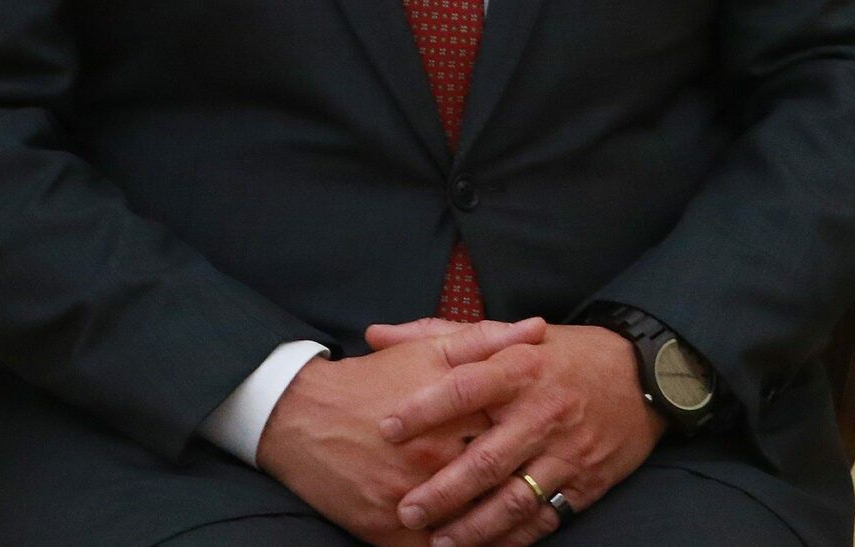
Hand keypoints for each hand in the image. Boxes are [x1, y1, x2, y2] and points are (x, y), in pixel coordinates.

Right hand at [256, 316, 547, 546]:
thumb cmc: (370, 379)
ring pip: (472, 527)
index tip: (555, 439)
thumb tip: (537, 329)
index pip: (512, 434)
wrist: (300, 417)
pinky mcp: (387, 534)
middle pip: (498, 486)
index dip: (538, 440)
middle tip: (547, 488)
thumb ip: (486, 340)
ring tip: (521, 524)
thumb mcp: (428, 350)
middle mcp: (434, 461)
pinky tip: (476, 545)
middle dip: (528, 489)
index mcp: (452, 416)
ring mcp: (410, 501)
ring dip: (500, 529)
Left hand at [365, 319, 665, 546]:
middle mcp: (543, 410)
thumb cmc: (563, 355)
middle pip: (487, 458)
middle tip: (406, 509)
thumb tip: (376, 334)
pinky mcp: (586, 482)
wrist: (643, 376)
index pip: (466, 387)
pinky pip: (544, 518)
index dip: (425, 409)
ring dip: (474, 526)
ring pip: (515, 498)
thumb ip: (441, 337)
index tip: (387, 429)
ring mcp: (567, 451)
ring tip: (438, 542)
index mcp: (521, 366)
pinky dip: (513, 538)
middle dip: (443, 490)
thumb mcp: (509, 335)